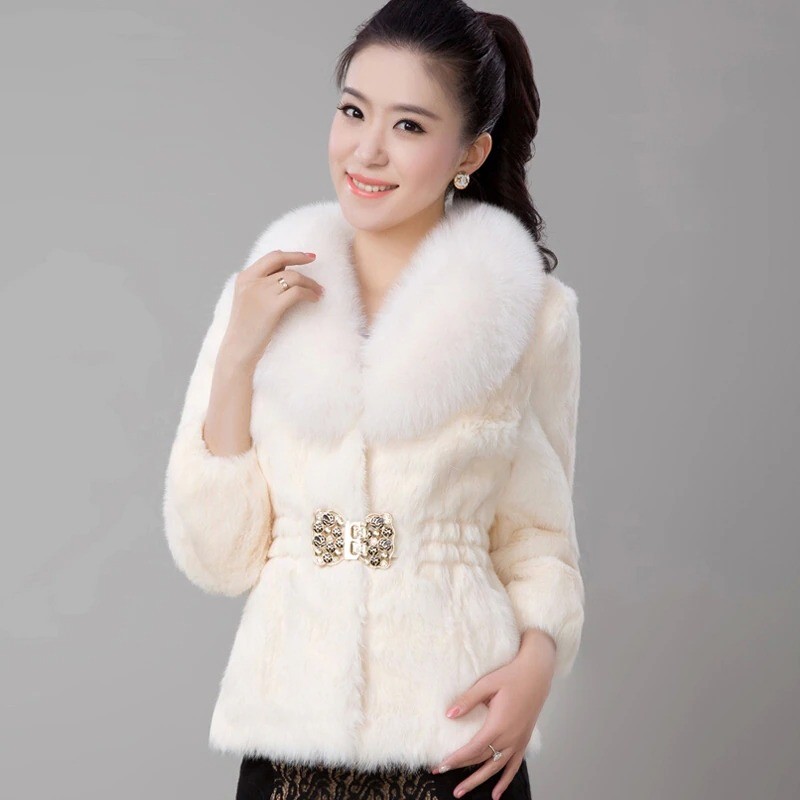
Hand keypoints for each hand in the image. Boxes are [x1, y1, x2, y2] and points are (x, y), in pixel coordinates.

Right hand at [219, 250, 323, 369]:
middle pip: (281, 261)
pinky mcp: (272, 307)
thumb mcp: (248, 301)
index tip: (306, 256)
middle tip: (315, 260)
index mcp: (244, 278)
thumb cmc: (246, 329)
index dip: (291, 254)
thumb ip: (261, 286)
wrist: (238, 349)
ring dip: (310, 282)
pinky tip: (314, 299)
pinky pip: (297, 292)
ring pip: (293, 277)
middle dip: (300, 258)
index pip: (271, 257)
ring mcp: (261, 293)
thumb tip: (285, 275)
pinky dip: (310, 294)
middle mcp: (251, 281)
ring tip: (319, 291)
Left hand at [431, 629, 556, 798]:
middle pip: (482, 761)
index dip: (456, 759)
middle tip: (441, 777)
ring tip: (462, 792)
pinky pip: (514, 766)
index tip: (440, 766)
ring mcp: (518, 742)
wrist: (536, 674)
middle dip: (461, 771)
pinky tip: (496, 794)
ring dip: (479, 782)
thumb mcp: (487, 684)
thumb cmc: (511, 676)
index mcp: (498, 725)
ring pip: (496, 769)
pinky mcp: (524, 741)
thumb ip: (468, 700)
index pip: (473, 749)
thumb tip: (449, 715)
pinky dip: (505, 781)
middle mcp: (509, 738)